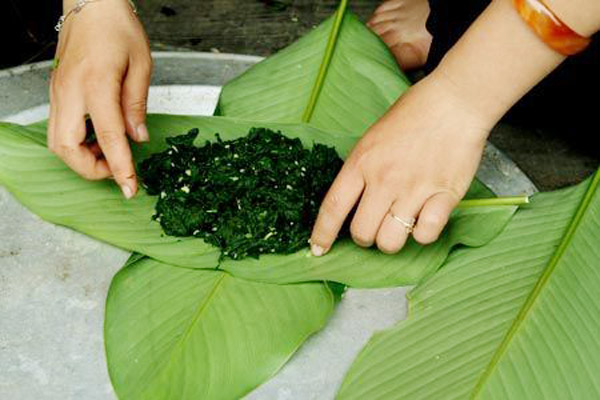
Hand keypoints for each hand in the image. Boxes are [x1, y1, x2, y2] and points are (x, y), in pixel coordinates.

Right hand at [48, 0, 151, 198]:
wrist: (90, 4)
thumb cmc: (118, 27)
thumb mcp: (141, 65)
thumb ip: (137, 106)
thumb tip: (138, 138)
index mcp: (96, 85)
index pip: (109, 139)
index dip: (121, 169)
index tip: (131, 188)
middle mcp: (70, 93)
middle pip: (67, 149)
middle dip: (91, 169)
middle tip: (118, 169)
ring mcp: (58, 92)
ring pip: (57, 142)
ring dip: (82, 158)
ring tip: (109, 152)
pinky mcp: (56, 92)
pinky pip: (59, 128)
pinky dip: (77, 143)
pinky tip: (98, 137)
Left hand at [310, 73, 492, 255]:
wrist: (454, 102)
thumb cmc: (413, 114)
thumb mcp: (372, 138)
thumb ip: (361, 169)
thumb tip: (352, 201)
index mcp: (362, 162)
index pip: (333, 207)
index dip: (322, 233)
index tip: (318, 250)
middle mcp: (384, 179)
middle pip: (362, 233)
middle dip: (364, 238)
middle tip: (373, 227)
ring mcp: (414, 189)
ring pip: (390, 241)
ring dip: (391, 240)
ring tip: (398, 226)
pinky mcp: (444, 196)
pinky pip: (425, 235)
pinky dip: (423, 234)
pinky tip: (424, 219)